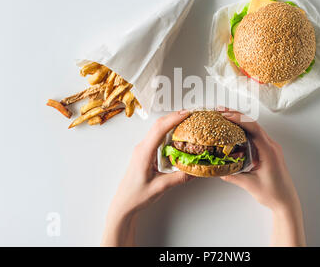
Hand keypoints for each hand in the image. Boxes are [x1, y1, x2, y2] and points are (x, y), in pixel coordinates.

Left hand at [101, 110, 193, 245]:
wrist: (124, 204)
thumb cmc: (137, 196)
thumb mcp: (160, 188)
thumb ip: (179, 178)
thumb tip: (195, 170)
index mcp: (144, 153)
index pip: (159, 129)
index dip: (173, 119)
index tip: (187, 114)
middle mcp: (142, 147)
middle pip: (158, 125)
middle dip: (174, 117)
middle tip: (191, 114)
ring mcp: (143, 149)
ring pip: (158, 130)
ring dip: (171, 123)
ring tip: (187, 121)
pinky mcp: (146, 153)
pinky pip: (157, 137)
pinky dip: (168, 132)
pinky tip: (178, 135)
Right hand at [218, 108, 305, 245]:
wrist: (286, 201)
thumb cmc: (273, 194)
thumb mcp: (250, 185)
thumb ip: (234, 176)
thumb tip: (219, 169)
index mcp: (269, 151)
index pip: (254, 129)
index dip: (240, 120)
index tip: (226, 115)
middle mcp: (271, 146)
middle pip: (253, 125)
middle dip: (237, 116)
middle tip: (221, 111)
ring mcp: (271, 147)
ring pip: (254, 129)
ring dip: (240, 121)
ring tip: (224, 117)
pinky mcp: (269, 151)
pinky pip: (256, 136)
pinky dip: (244, 130)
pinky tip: (234, 131)